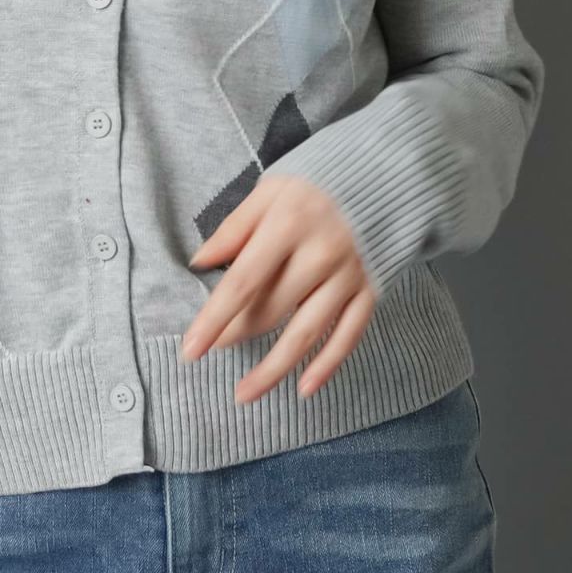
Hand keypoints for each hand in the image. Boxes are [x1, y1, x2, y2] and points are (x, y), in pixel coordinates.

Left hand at [181, 172, 375, 403]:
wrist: (380, 179)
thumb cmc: (311, 185)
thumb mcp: (268, 191)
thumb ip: (234, 228)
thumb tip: (199, 262)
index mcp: (289, 224)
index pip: (243, 281)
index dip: (215, 317)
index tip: (191, 348)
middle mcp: (321, 254)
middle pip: (272, 309)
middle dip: (236, 336)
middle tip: (209, 353)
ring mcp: (349, 276)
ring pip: (307, 333)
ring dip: (274, 368)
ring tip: (245, 394)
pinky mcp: (370, 291)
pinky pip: (348, 336)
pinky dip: (327, 366)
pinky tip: (304, 389)